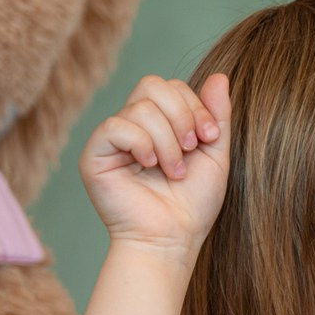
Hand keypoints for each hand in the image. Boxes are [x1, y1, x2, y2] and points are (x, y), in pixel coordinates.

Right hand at [79, 73, 230, 257]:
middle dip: (182, 115)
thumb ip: (217, 116)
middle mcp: (133, 126)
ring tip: (173, 170)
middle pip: (153, 85)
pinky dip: (141, 144)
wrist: (172, 239)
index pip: (172, 86)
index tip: (209, 137)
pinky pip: (116, 126)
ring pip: (140, 107)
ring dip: (167, 141)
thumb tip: (219, 76)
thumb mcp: (215, 155)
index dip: (195, 106)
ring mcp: (113, 139)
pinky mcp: (95, 154)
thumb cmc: (192, 204)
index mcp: (160, 124)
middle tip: (190, 149)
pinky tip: (148, 166)